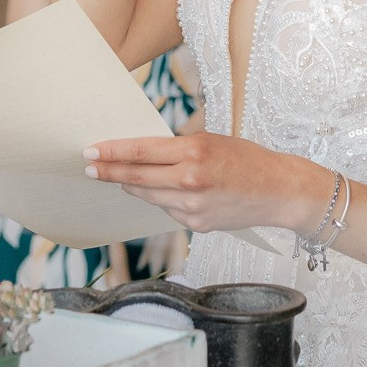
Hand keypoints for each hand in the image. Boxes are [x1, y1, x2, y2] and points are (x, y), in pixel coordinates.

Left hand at [83, 132, 318, 233]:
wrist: (277, 190)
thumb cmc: (245, 158)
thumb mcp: (210, 141)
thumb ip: (177, 149)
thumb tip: (140, 155)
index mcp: (193, 152)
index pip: (140, 152)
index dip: (112, 152)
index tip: (91, 151)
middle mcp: (189, 181)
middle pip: (136, 178)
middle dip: (109, 173)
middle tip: (89, 168)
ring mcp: (192, 207)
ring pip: (148, 196)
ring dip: (132, 186)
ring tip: (119, 178)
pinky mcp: (196, 225)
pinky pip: (167, 209)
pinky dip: (161, 199)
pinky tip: (164, 191)